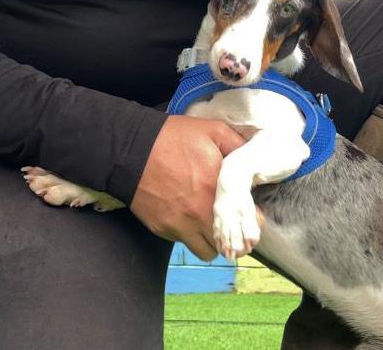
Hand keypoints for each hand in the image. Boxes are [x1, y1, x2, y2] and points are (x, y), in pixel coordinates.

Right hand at [130, 115, 245, 260]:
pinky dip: (189, 235)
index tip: (249, 212)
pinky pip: (184, 243)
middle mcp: (202, 214)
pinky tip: (186, 216)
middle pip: (231, 245)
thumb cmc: (172, 139)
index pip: (251, 222)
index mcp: (219, 190)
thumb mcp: (213, 131)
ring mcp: (181, 226)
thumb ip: (238, 145)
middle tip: (231, 222)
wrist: (129, 150)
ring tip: (208, 223)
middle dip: (235, 236)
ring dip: (211, 241)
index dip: (253, 219)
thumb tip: (253, 160)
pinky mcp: (163, 230)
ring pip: (207, 251)